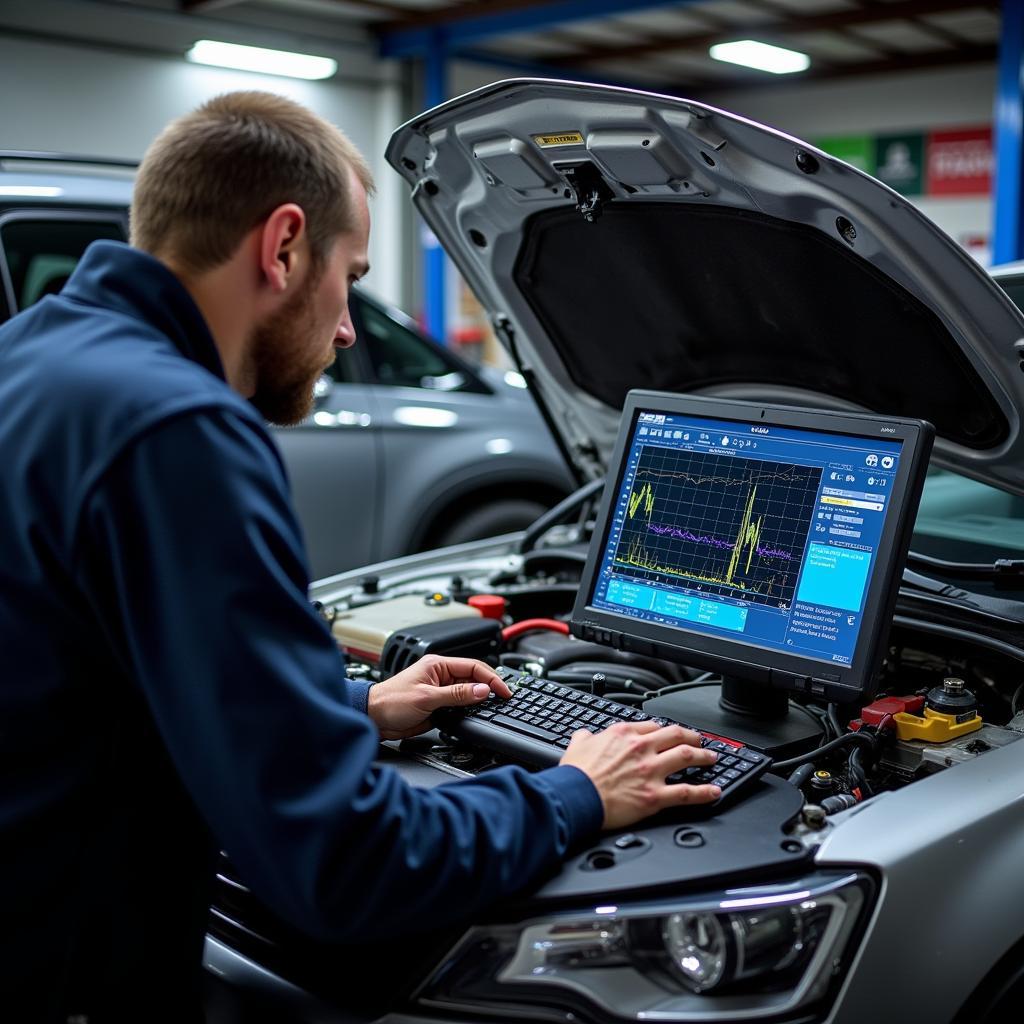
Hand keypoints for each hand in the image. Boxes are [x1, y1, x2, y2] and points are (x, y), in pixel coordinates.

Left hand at [367, 655, 511, 739]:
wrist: (374, 718)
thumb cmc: (390, 701)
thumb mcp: (427, 697)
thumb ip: (457, 694)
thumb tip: (482, 690)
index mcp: (438, 665)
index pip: (473, 666)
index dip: (491, 678)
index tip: (503, 690)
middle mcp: (440, 676)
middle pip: (473, 678)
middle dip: (489, 687)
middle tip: (504, 698)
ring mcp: (440, 691)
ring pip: (468, 692)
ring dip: (480, 699)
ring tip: (494, 706)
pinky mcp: (438, 705)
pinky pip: (460, 705)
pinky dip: (470, 709)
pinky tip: (476, 713)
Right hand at [559, 721, 719, 828]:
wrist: (576, 797)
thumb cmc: (576, 775)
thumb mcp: (577, 745)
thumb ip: (585, 737)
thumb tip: (584, 735)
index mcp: (623, 734)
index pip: (652, 726)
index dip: (664, 730)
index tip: (669, 734)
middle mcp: (641, 749)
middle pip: (676, 736)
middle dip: (691, 737)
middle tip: (698, 741)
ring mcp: (651, 772)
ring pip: (687, 758)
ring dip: (704, 757)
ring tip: (712, 758)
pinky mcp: (655, 796)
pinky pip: (687, 792)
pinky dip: (704, 792)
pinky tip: (714, 791)